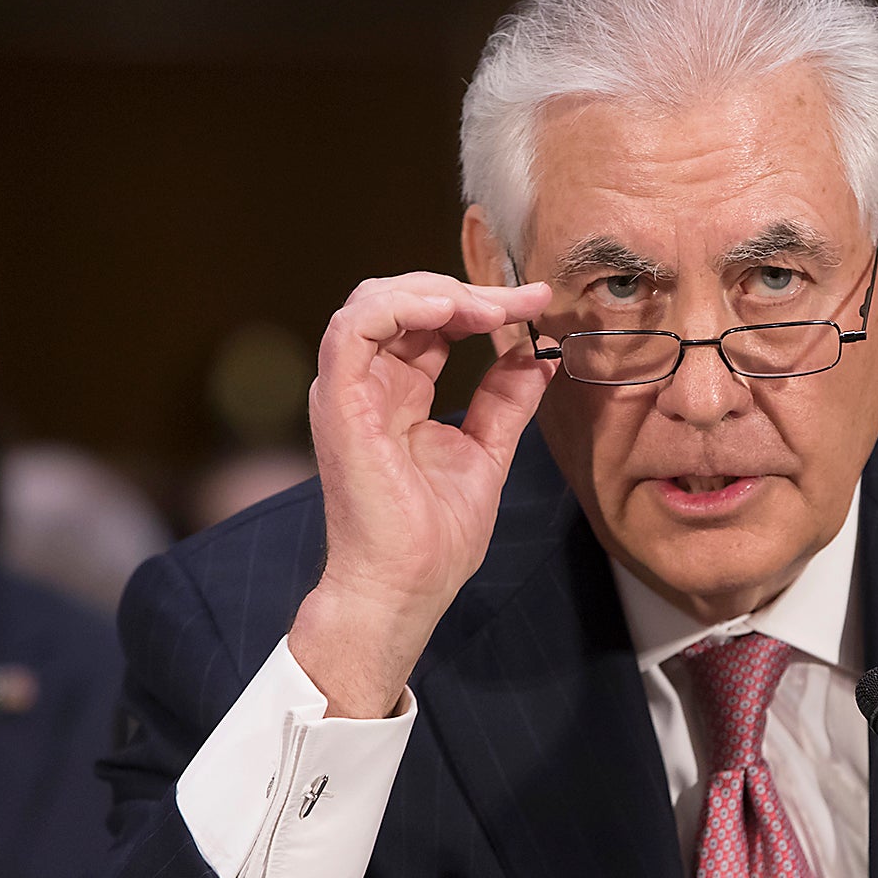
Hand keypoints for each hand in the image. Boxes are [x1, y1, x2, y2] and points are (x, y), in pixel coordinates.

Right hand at [288, 273, 554, 716]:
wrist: (407, 587)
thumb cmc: (435, 539)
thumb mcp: (486, 453)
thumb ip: (505, 402)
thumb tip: (538, 356)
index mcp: (398, 393)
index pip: (432, 323)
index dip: (481, 304)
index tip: (537, 303)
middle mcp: (368, 384)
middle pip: (405, 301)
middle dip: (466, 290)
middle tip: (521, 300)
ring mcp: (348, 391)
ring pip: (372, 301)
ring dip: (436, 291)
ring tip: (488, 307)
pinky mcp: (339, 402)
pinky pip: (354, 330)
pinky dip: (400, 307)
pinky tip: (450, 312)